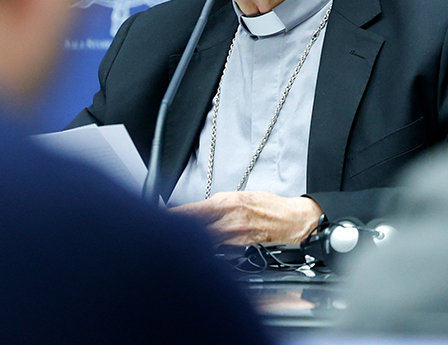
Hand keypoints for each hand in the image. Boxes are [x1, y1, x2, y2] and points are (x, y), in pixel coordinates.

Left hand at [171, 191, 323, 245]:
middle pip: (194, 229)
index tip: (157, 219)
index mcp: (227, 203)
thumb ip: (216, 205)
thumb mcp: (238, 196)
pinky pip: (217, 251)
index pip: (192, 211)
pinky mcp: (239, 249)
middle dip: (177, 232)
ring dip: (190, 243)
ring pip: (204, 242)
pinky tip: (198, 252)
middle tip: (161, 233)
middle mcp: (229, 221)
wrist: (290, 220)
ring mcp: (234, 238)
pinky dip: (207, 251)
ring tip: (177, 243)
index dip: (172, 217)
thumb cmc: (266, 206)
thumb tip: (196, 212)